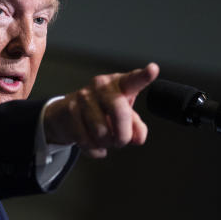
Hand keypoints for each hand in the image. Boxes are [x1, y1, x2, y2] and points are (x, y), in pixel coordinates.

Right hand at [43, 63, 158, 157]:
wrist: (67, 113)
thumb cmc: (102, 111)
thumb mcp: (124, 115)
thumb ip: (136, 126)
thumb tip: (138, 138)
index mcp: (119, 84)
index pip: (133, 80)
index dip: (144, 76)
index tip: (153, 70)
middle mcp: (101, 86)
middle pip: (119, 112)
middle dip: (123, 135)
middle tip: (121, 141)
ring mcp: (84, 97)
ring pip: (101, 132)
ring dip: (106, 144)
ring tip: (105, 140)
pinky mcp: (70, 111)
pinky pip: (86, 141)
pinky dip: (94, 150)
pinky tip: (95, 146)